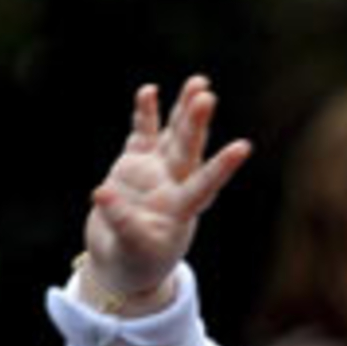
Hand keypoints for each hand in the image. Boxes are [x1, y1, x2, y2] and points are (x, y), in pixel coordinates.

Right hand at [82, 75, 250, 314]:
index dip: (222, 167)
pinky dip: (146, 114)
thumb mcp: (132, 250)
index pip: (204, 184)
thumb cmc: (136, 262)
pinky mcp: (133, 164)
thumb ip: (122, 223)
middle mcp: (173, 184)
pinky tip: (149, 91)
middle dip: (196, 123)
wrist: (122, 261)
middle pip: (188, 150)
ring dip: (184, 110)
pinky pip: (142, 135)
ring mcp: (155, 171)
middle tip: (206, 95)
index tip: (243, 148)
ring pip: (173, 135)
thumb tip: (103, 193)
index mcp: (181, 209)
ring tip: (198, 82)